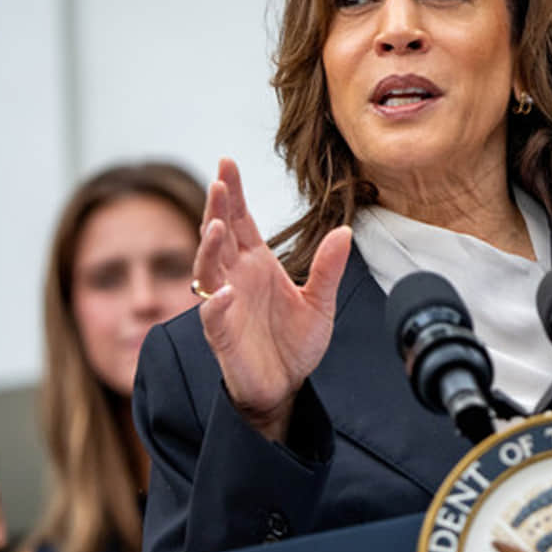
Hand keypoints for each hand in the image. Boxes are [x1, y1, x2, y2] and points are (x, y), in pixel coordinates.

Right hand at [193, 158, 351, 441]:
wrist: (285, 387)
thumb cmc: (295, 343)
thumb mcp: (320, 303)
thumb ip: (328, 269)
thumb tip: (344, 231)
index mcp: (257, 263)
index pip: (240, 220)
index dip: (234, 193)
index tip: (228, 163)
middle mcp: (235, 277)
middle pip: (219, 235)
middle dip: (217, 208)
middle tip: (220, 182)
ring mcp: (224, 304)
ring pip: (207, 269)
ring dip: (209, 248)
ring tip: (217, 227)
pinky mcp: (222, 335)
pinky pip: (212, 316)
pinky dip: (215, 303)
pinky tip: (223, 292)